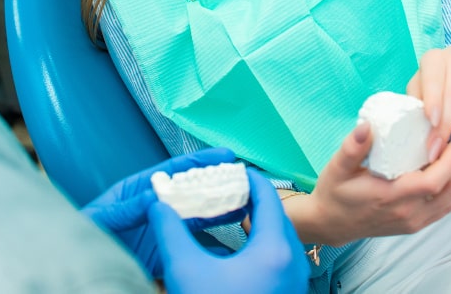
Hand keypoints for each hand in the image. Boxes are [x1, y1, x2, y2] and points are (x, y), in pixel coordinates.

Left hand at [82, 147, 240, 276]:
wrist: (75, 266)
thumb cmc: (81, 234)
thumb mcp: (102, 218)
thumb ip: (127, 208)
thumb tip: (153, 195)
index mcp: (138, 189)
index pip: (174, 171)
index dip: (200, 161)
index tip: (224, 155)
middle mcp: (154, 206)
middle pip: (191, 191)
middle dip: (217, 184)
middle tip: (243, 179)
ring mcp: (161, 229)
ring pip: (196, 217)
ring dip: (219, 210)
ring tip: (244, 204)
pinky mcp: (163, 252)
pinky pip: (190, 245)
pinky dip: (209, 241)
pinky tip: (227, 237)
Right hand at [150, 168, 309, 293]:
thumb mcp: (185, 272)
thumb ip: (170, 232)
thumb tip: (156, 204)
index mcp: (275, 248)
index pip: (267, 195)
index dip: (245, 177)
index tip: (225, 169)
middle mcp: (293, 261)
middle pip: (275, 213)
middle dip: (249, 197)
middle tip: (222, 188)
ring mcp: (294, 281)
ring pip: (278, 236)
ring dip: (255, 221)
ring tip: (226, 213)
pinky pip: (278, 256)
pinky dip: (260, 242)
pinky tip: (235, 248)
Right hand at [286, 122, 450, 246]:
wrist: (331, 223)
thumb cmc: (335, 193)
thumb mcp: (337, 168)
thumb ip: (352, 148)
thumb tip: (367, 126)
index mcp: (391, 196)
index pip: (434, 181)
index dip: (449, 159)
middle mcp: (407, 213)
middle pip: (449, 190)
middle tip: (444, 141)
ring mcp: (412, 222)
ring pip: (449, 200)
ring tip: (438, 157)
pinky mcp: (413, 226)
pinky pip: (442, 209)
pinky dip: (445, 191)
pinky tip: (433, 175)